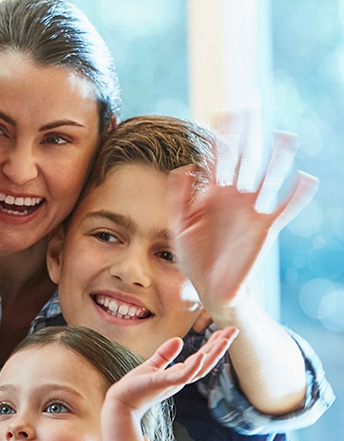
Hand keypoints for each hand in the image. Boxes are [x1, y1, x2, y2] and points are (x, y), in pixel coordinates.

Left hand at [106, 327, 237, 414]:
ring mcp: (173, 382)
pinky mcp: (162, 384)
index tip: (226, 332)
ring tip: (224, 340)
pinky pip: (181, 376)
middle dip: (220, 347)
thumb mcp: (152, 366)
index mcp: (179, 373)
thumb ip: (165, 354)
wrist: (121, 402)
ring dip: (212, 355)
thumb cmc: (136, 386)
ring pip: (199, 369)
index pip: (202, 358)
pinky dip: (192, 367)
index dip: (214, 345)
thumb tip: (179, 339)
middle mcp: (180, 379)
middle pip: (206, 362)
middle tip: (234, 330)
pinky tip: (201, 355)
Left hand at [166, 122, 316, 317]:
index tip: (222, 112)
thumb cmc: (194, 257)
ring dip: (277, 159)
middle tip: (253, 107)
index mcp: (211, 194)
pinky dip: (296, 194)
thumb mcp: (179, 226)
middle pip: (244, 159)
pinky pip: (285, 208)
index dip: (221, 136)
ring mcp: (251, 210)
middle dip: (248, 135)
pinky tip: (305, 179)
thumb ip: (179, 197)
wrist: (210, 288)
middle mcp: (234, 197)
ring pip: (268, 178)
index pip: (218, 159)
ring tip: (285, 137)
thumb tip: (187, 166)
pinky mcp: (266, 227)